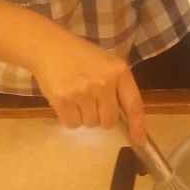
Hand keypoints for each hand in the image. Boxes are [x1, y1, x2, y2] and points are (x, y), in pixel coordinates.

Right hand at [29, 26, 146, 144]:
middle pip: (109, 121)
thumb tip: (126, 119)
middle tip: (91, 100)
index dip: (138, 126)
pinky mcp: (64, 100)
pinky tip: (66, 100)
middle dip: (101, 117)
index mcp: (119, 71)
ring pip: (90, 124)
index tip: (140, 142)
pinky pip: (73, 124)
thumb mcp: (107, 64)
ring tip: (77, 95)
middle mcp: (104, 82)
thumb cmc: (80, 56)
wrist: (50, 47)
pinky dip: (69, 117)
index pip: (134, 105)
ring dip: (84, 116)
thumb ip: (118, 87)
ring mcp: (84, 92)